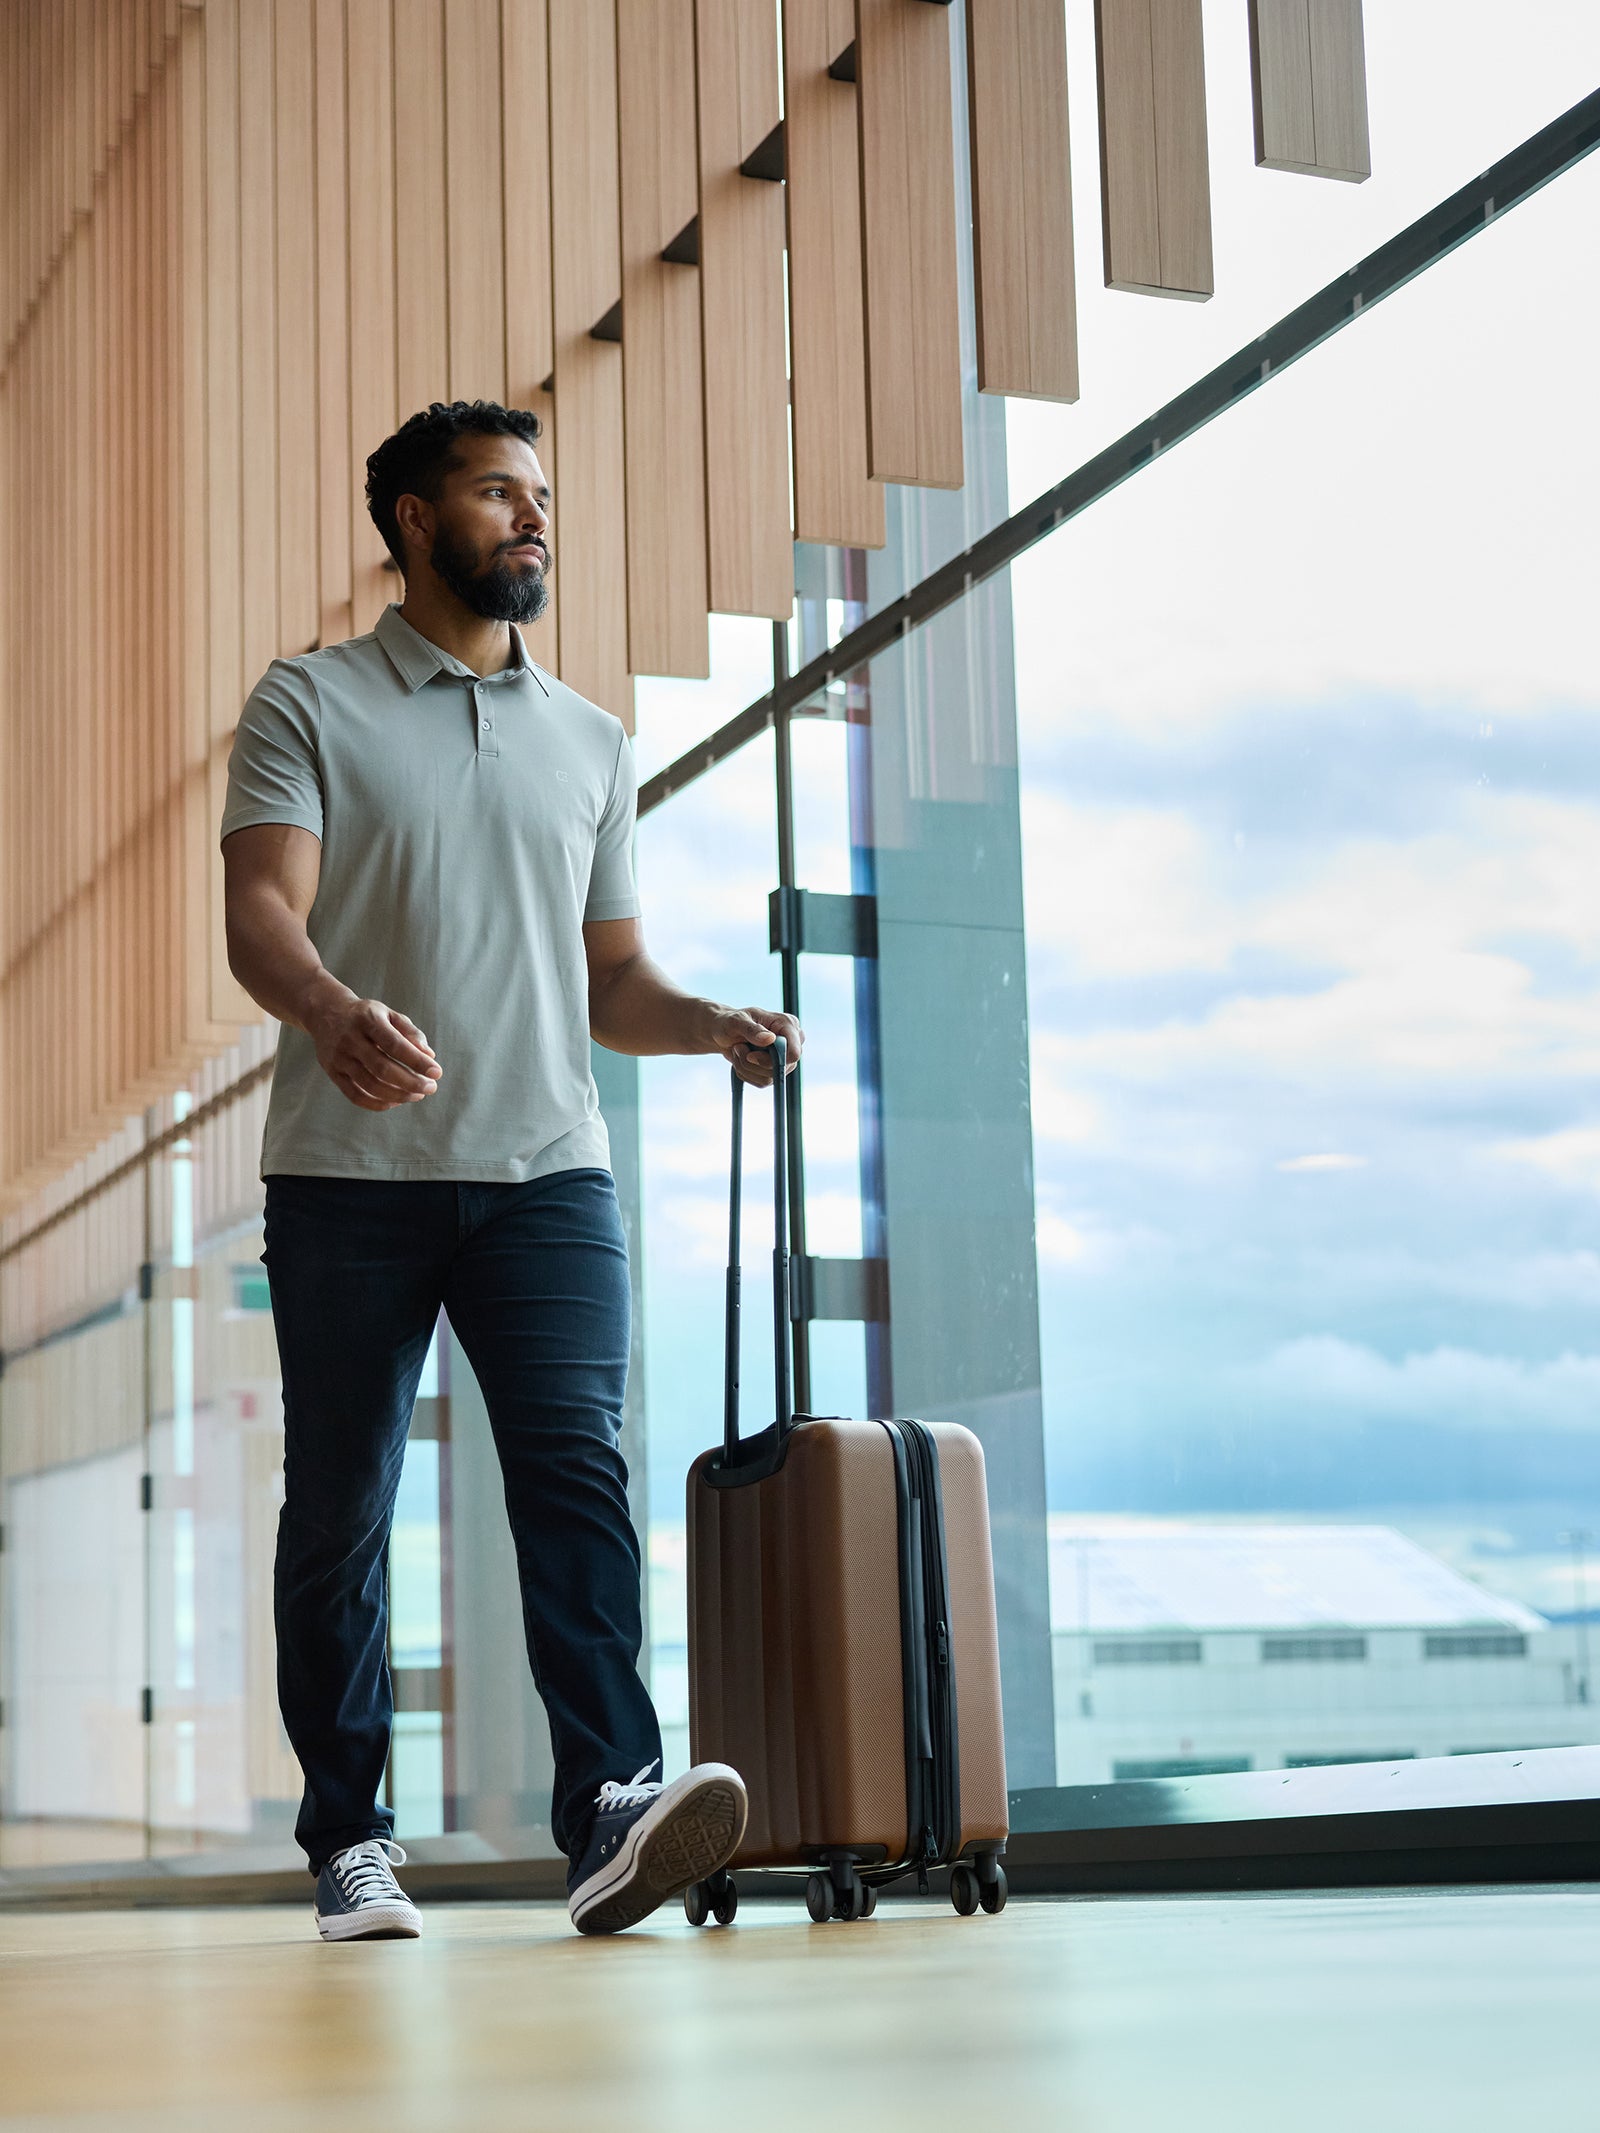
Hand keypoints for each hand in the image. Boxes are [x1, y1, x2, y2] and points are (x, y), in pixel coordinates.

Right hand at [309, 995, 442, 1111]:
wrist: (325, 1013)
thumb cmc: (367, 1016)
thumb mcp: (388, 1014)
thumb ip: (410, 1032)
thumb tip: (430, 1056)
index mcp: (368, 1020)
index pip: (395, 1044)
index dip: (417, 1061)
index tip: (437, 1072)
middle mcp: (350, 1038)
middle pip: (382, 1068)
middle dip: (411, 1082)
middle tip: (431, 1088)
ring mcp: (339, 1057)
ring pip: (370, 1085)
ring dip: (398, 1094)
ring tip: (416, 1095)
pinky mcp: (332, 1072)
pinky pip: (355, 1095)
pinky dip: (377, 1103)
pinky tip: (395, 1101)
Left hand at [709, 1007, 802, 1086]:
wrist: (723, 1033)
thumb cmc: (730, 1022)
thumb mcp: (737, 1021)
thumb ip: (752, 1029)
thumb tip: (770, 1039)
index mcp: (788, 1025)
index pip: (794, 1053)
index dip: (774, 1060)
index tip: (750, 1055)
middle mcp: (791, 1042)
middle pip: (781, 1068)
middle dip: (754, 1063)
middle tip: (737, 1048)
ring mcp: (784, 1058)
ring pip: (769, 1077)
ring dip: (746, 1067)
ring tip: (737, 1050)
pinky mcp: (774, 1070)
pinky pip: (762, 1082)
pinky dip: (746, 1073)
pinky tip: (740, 1059)